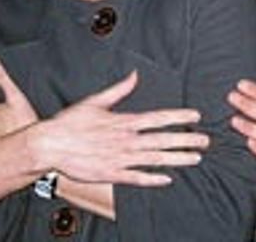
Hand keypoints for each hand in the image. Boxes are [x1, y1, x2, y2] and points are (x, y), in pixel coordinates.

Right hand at [34, 71, 208, 186]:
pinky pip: (136, 178)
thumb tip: (134, 75)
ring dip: (176, 158)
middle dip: (186, 140)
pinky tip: (167, 179)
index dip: (179, 117)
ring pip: (154, 159)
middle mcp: (126, 140)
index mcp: (124, 121)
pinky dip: (152, 179)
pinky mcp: (111, 174)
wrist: (50, 144)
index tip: (195, 117)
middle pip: (162, 139)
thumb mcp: (95, 101)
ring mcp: (120, 158)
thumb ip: (119, 89)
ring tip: (195, 159)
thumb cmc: (70, 123)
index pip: (158, 118)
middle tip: (205, 141)